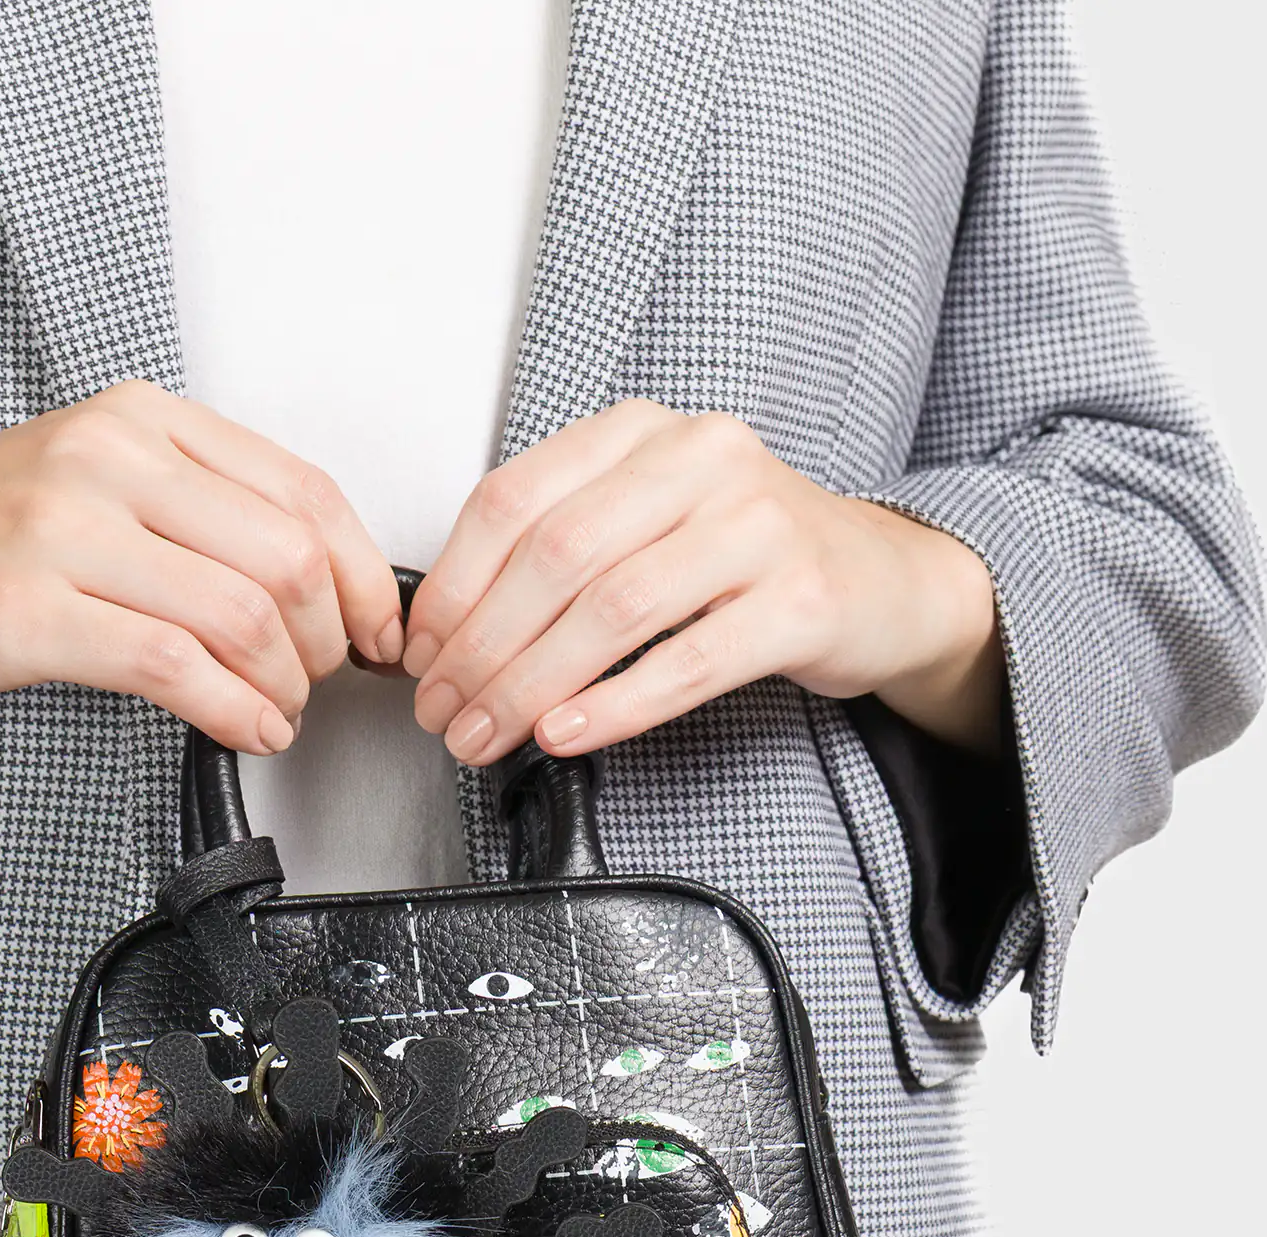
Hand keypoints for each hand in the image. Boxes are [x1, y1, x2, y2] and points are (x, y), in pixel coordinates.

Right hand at [0, 381, 404, 752]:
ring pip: (243, 612)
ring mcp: (62, 529)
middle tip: (316, 681)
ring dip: (286, 686)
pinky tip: (245, 729)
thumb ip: (203, 516)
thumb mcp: (100, 486)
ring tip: (275, 712)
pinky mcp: (25, 609)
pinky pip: (175, 665)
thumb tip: (324, 584)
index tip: (379, 633)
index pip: (306, 491)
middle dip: (329, 642)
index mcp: (143, 421)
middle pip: (290, 556)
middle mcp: (109, 458)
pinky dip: (236, 711)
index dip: (364, 579)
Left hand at [404, 400, 1003, 761]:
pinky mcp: (802, 599)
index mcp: (641, 432)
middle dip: (483, 649)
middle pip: (556, 557)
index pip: (513, 501)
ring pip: (615, 608)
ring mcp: (758, 524)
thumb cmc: (745, 562)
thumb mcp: (646, 524)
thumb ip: (559, 553)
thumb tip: (446, 638)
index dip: (453, 589)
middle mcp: (700, 458)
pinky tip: (566, 736)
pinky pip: (690, 659)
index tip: (421, 660)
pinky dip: (615, 704)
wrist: (883, 581)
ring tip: (490, 735)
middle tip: (446, 715)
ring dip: (534, 685)